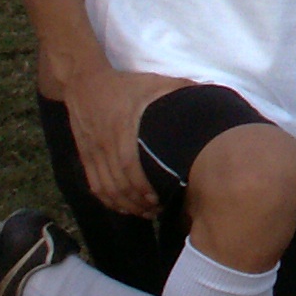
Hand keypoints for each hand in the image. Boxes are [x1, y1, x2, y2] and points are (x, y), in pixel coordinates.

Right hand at [60, 67, 189, 218]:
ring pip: (108, 188)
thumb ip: (181, 90)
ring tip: (147, 212)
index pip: (131, 165)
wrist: (85, 84)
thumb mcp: (156, 83)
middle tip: (161, 209)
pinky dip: (109, 200)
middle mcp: (107, 144)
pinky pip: (95, 185)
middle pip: (120, 183)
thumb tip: (209, 97)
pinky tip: (123, 207)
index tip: (163, 196)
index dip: (145, 186)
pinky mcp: (86, 157)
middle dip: (140, 201)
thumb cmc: (127, 85)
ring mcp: (93, 153)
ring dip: (127, 204)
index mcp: (125, 127)